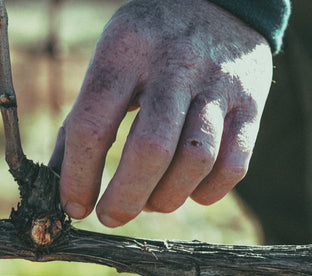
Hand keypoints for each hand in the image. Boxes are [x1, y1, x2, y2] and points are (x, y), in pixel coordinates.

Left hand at [49, 0, 272, 226]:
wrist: (218, 2)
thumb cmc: (150, 43)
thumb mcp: (110, 58)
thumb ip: (84, 116)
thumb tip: (59, 179)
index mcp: (125, 51)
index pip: (92, 124)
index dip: (78, 176)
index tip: (74, 206)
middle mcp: (174, 65)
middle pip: (150, 149)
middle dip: (125, 198)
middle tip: (110, 217)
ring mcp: (219, 84)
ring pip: (196, 160)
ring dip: (167, 198)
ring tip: (151, 201)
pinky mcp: (252, 104)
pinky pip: (234, 165)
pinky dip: (208, 191)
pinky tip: (189, 190)